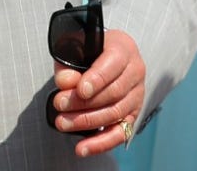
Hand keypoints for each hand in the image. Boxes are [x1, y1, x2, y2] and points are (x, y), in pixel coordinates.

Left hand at [49, 28, 145, 157]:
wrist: (108, 57)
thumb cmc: (91, 52)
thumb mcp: (77, 48)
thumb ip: (69, 64)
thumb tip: (64, 82)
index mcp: (123, 49)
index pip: (114, 64)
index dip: (97, 79)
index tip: (80, 90)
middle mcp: (135, 71)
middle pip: (114, 92)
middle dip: (84, 103)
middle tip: (60, 105)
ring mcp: (137, 94)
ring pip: (116, 112)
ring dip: (87, 121)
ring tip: (63, 122)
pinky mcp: (133, 115)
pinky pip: (120, 133)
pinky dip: (101, 143)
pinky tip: (83, 147)